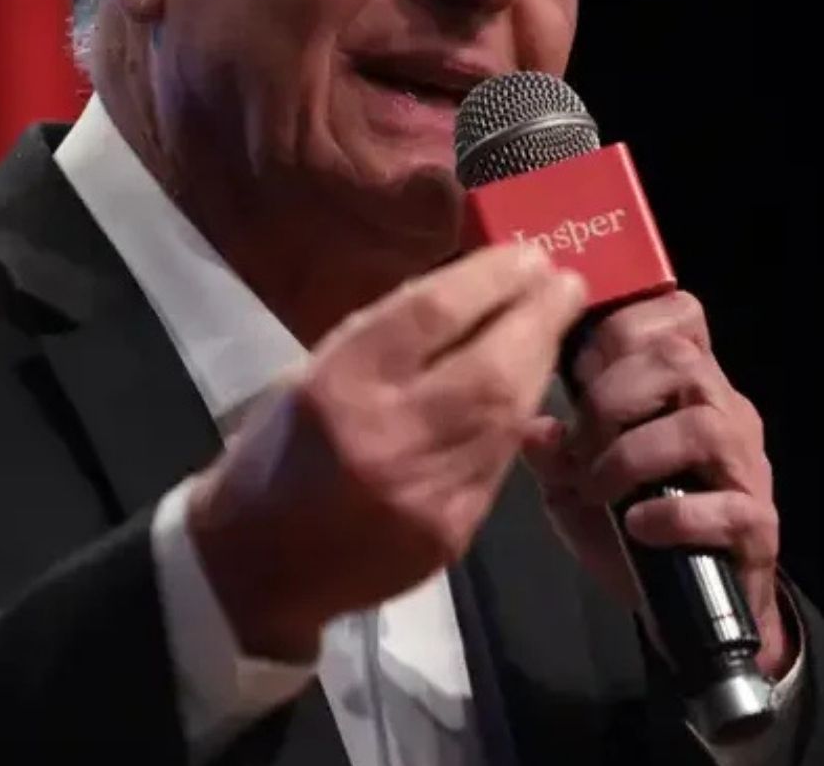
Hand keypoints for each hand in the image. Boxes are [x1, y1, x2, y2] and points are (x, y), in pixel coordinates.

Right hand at [187, 243, 588, 659]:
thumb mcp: (311, 376)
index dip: (491, 278)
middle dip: (537, 319)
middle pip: (489, 365)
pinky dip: (518, 418)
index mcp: (337, 386)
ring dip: (539, 366)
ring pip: (507, 415)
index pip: (433, 314)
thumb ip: (386, 340)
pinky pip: (500, 461)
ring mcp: (425, 492)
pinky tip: (527, 390)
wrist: (258, 567)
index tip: (527, 255)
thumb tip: (469, 296)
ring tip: (555, 329)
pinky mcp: (451, 532)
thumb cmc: (278, 455)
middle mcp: (386, 436)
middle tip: (564, 285)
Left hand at [519, 291, 793, 677]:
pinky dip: (673, 515)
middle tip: (580, 445)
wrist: (684, 610)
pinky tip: (639, 527)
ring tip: (600, 488)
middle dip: (612, 398)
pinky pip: (729, 506)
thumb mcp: (574, 487)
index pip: (678, 316)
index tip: (579, 372)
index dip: (624, 330)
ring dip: (634, 455)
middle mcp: (723, 412)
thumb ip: (553, 451)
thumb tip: (534, 428)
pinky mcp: (757, 525)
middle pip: (680, 360)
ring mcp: (746, 467)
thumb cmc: (630, 528)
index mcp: (683, 387)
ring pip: (703, 425)